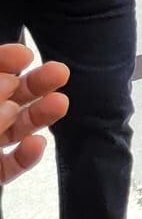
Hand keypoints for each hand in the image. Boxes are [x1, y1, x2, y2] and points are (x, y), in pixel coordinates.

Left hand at [0, 43, 68, 185]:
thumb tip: (9, 86)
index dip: (4, 60)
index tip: (25, 54)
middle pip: (6, 97)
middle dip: (32, 85)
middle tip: (59, 72)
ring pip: (13, 128)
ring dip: (39, 116)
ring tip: (60, 103)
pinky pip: (10, 164)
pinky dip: (26, 156)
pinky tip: (37, 145)